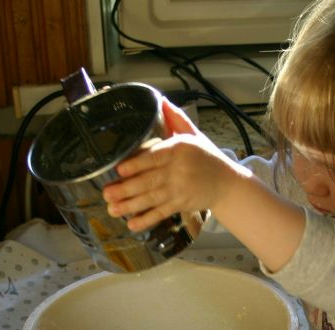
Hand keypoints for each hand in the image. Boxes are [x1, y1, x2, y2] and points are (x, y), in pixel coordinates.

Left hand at [102, 98, 251, 231]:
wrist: (228, 183)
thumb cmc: (207, 157)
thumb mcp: (194, 135)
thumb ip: (176, 119)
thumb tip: (161, 100)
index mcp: (179, 150)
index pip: (155, 157)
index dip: (137, 164)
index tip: (119, 169)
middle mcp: (178, 171)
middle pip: (149, 180)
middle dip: (126, 188)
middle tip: (106, 193)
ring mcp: (180, 191)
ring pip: (151, 199)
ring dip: (130, 205)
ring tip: (111, 209)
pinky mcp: (182, 205)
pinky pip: (161, 213)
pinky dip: (146, 220)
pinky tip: (132, 224)